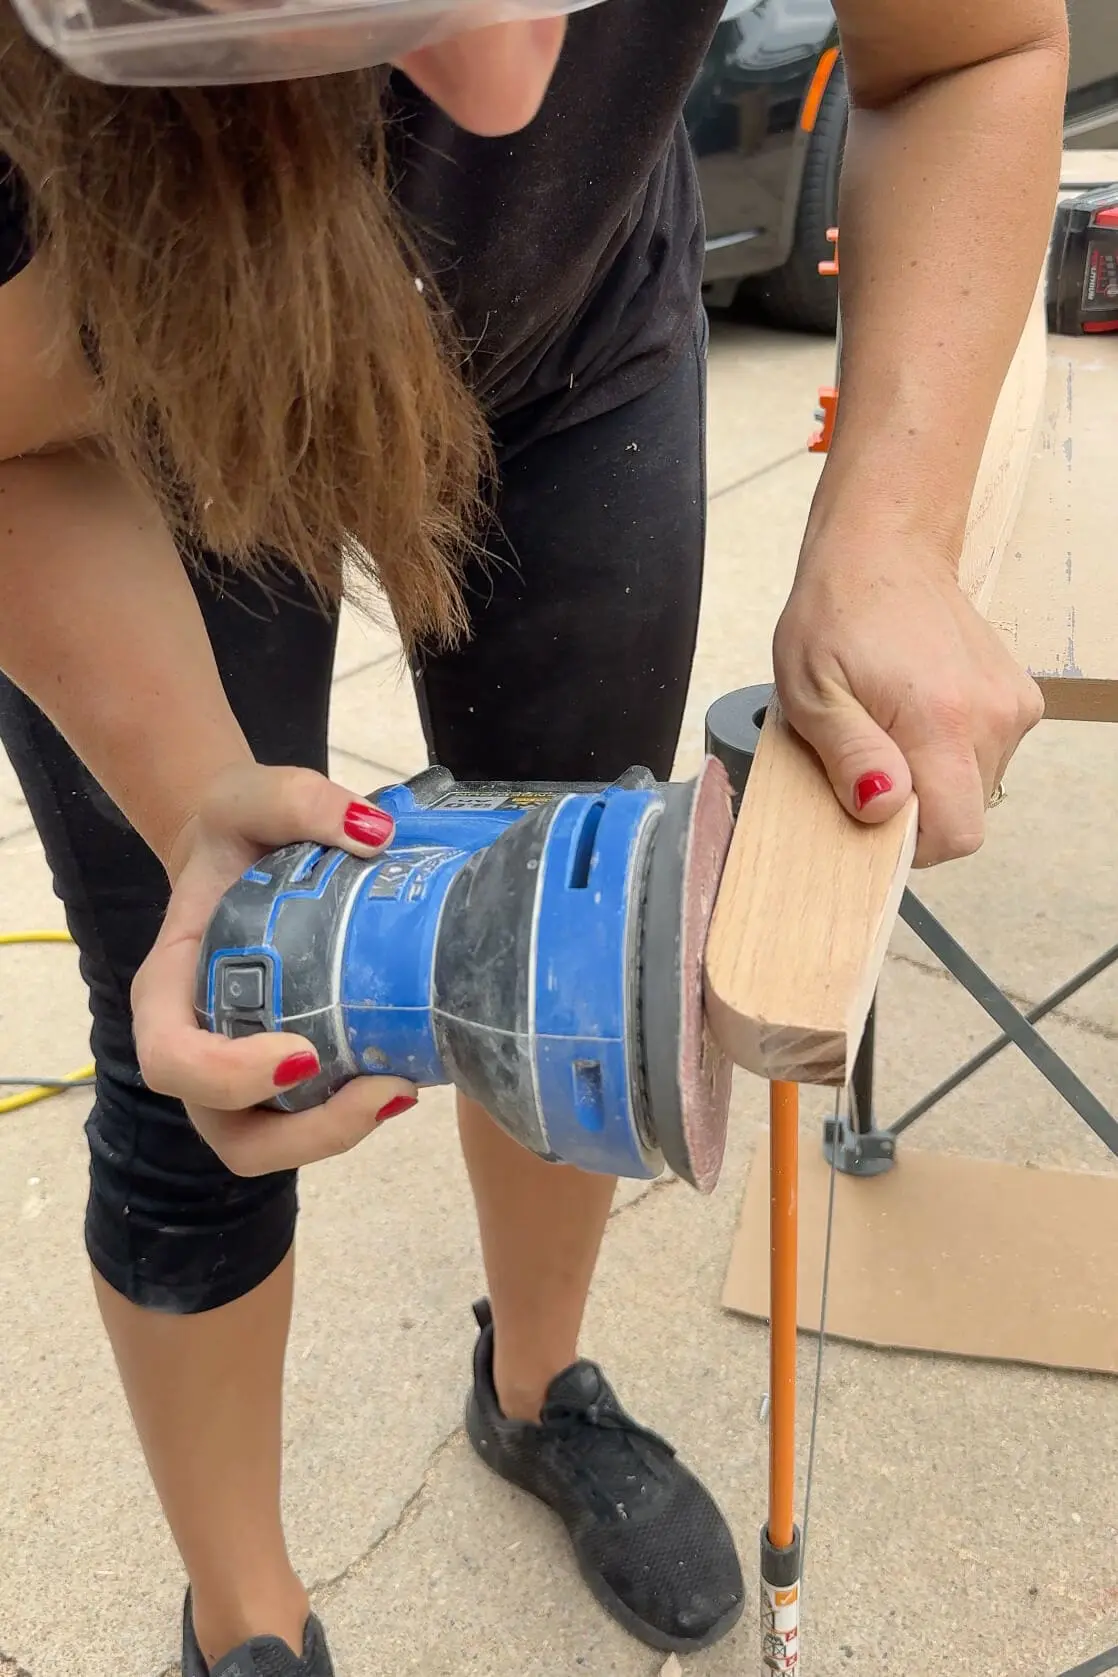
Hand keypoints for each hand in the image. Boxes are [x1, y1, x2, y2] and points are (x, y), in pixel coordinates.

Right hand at [132, 762, 416, 1174]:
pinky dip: (358, 1114)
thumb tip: (373, 834)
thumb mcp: (256, 793)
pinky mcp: (292, 1071)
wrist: (248, 846)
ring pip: (272, 1144)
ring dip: (338, 1135)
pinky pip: (312, 1118)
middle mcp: (199, 1043)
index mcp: (171, 986)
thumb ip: (302, 800)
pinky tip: (410, 1074)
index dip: (226, 1076)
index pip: (171, 1059)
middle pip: (228, 1132)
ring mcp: (243, 1069)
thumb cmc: (239, 827)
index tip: (300, 1052)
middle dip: (303, 1135)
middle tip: (380, 1089)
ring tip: (403, 1089)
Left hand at [773, 539, 1043, 866]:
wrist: (886, 548)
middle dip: (914, 803)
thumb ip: (849, 756)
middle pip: (963, 813)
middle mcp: (991, 716)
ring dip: (931, 774)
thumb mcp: (812, 691)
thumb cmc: (838, 614)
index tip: (873, 807)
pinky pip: (986, 756)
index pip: (954, 833)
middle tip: (870, 755)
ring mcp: (1012, 707)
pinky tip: (919, 711)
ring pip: (974, 787)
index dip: (910, 841)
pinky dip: (951, 750)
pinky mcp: (1020, 698)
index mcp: (941, 720)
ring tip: (891, 725)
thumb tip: (883, 807)